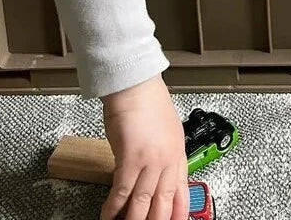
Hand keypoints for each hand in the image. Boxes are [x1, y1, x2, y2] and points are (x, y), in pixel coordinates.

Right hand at [99, 75, 187, 219]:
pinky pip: (122, 192)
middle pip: (164, 202)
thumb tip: (155, 175)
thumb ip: (164, 154)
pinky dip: (113, 208)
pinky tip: (108, 216)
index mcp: (178, 153)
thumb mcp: (167, 130)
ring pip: (143, 203)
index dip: (179, 213)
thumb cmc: (147, 101)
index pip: (182, 191)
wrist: (136, 85)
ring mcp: (150, 161)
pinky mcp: (130, 159)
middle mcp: (167, 160)